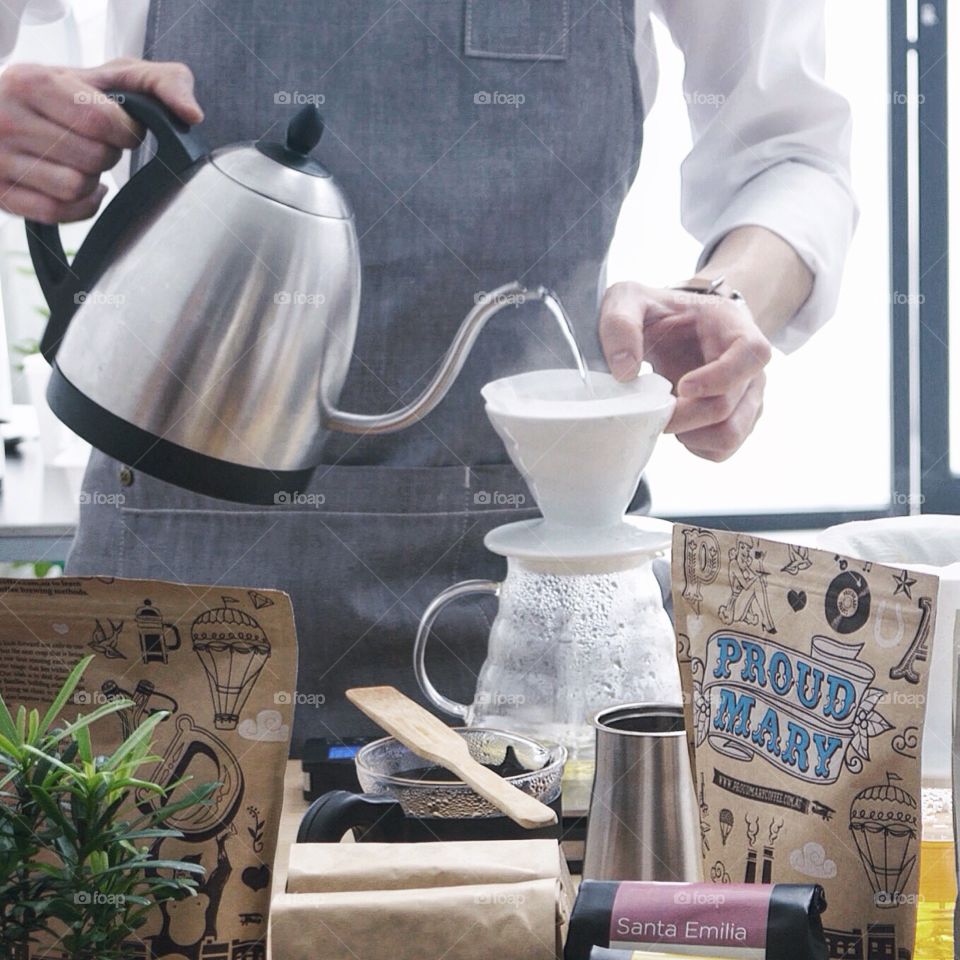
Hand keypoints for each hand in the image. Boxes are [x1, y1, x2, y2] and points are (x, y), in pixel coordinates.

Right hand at [0, 58, 202, 223]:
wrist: (4, 112)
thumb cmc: (67, 96)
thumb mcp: (111, 76)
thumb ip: (161, 82)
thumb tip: (191, 114)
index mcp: (32, 81)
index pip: (101, 121)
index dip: (125, 131)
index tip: (120, 126)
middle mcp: (7, 117)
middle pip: (93, 157)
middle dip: (108, 154)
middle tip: (94, 142)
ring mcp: (0, 158)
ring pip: (76, 187)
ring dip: (92, 179)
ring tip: (79, 160)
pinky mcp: (1, 193)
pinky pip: (58, 212)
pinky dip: (79, 205)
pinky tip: (74, 186)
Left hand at [599, 281, 771, 460]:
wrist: (678, 323)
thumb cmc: (658, 311)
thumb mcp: (630, 299)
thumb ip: (620, 324)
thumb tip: (624, 371)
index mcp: (734, 327)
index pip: (750, 354)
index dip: (718, 378)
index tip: (681, 386)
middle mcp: (750, 365)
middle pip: (728, 406)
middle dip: (683, 416)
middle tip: (652, 408)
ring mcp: (748, 395)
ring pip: (731, 435)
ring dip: (691, 436)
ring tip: (666, 416)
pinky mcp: (738, 419)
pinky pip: (723, 449)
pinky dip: (695, 446)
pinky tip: (678, 425)